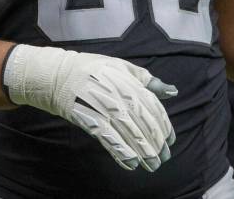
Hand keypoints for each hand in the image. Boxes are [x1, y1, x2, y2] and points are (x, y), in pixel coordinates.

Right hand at [3, 45, 176, 172]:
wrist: (60, 74)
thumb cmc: (94, 69)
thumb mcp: (122, 67)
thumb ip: (148, 81)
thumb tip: (173, 91)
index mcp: (129, 81)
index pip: (152, 106)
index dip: (163, 125)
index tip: (170, 141)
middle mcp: (118, 93)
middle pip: (143, 121)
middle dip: (155, 142)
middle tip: (163, 158)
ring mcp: (103, 106)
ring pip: (128, 132)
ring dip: (142, 151)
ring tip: (151, 165)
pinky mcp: (89, 118)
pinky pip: (108, 137)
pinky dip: (121, 151)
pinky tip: (130, 163)